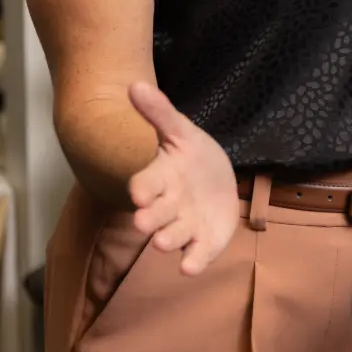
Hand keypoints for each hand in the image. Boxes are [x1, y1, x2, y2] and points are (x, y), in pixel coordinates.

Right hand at [125, 81, 238, 274]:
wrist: (216, 178)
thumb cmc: (191, 155)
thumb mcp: (181, 130)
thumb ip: (159, 112)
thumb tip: (135, 84)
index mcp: (161, 178)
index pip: (146, 183)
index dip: (142, 188)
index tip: (139, 192)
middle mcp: (168, 205)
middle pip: (156, 214)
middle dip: (150, 219)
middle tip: (143, 224)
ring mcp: (185, 225)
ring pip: (173, 236)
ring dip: (168, 240)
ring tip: (161, 243)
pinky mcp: (204, 241)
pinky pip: (197, 253)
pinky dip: (193, 261)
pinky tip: (190, 267)